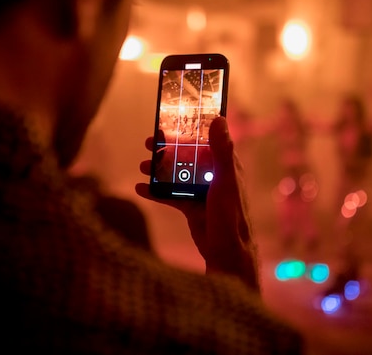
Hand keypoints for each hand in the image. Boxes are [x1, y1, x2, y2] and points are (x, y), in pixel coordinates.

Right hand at [136, 116, 259, 290]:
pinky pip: (170, 195)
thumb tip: (219, 119)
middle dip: (168, 148)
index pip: (208, 140)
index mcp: (225, 165)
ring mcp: (201, 192)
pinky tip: (140, 188)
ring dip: (159, 169)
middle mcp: (213, 176)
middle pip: (187, 155)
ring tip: (142, 165)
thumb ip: (221, 151)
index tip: (173, 120)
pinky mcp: (191, 207)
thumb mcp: (225, 179)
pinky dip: (156, 191)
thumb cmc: (231, 215)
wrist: (226, 252)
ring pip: (176, 174)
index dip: (191, 129)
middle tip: (148, 142)